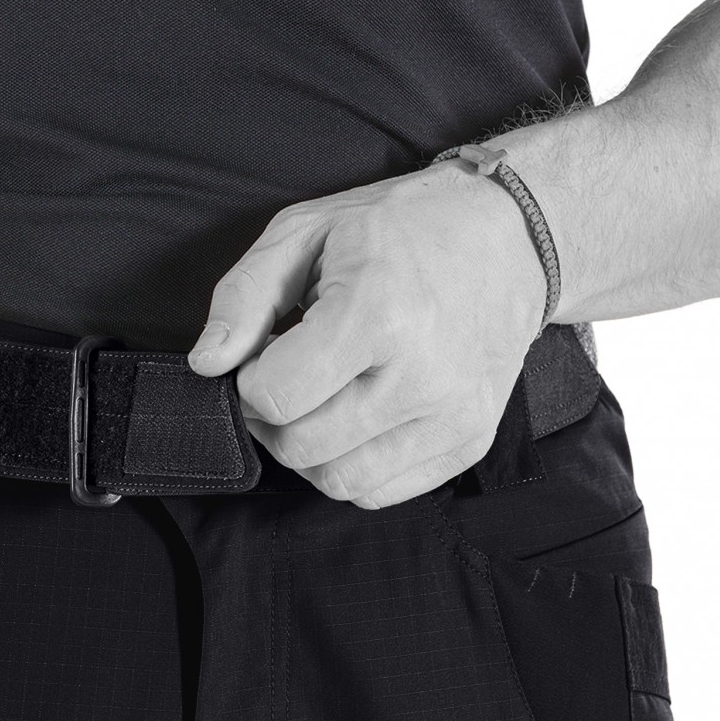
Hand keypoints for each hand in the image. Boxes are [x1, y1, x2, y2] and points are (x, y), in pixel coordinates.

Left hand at [187, 161, 547, 507]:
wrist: (512, 238)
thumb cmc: (401, 229)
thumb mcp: (306, 232)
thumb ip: (244, 296)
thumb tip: (207, 363)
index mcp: (377, 312)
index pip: (276, 397)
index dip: (250, 381)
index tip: (264, 355)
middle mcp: (422, 375)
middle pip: (301, 448)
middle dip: (272, 420)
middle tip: (285, 378)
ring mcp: (452, 416)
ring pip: (338, 482)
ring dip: (309, 450)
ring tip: (320, 399)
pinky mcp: (469, 442)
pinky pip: (381, 492)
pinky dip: (352, 467)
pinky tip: (356, 419)